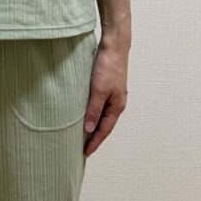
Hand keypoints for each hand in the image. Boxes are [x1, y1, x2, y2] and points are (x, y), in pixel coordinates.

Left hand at [83, 33, 127, 156]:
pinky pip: (100, 107)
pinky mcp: (107, 88)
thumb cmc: (108, 67)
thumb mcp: (99, 91)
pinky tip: (85, 116)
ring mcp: (113, 96)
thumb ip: (94, 110)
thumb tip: (89, 129)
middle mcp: (117, 103)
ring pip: (102, 117)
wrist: (114, 47)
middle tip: (82, 149)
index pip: (104, 130)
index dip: (95, 142)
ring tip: (83, 137)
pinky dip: (92, 115)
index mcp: (117, 107)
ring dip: (93, 127)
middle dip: (95, 138)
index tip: (85, 153)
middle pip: (104, 126)